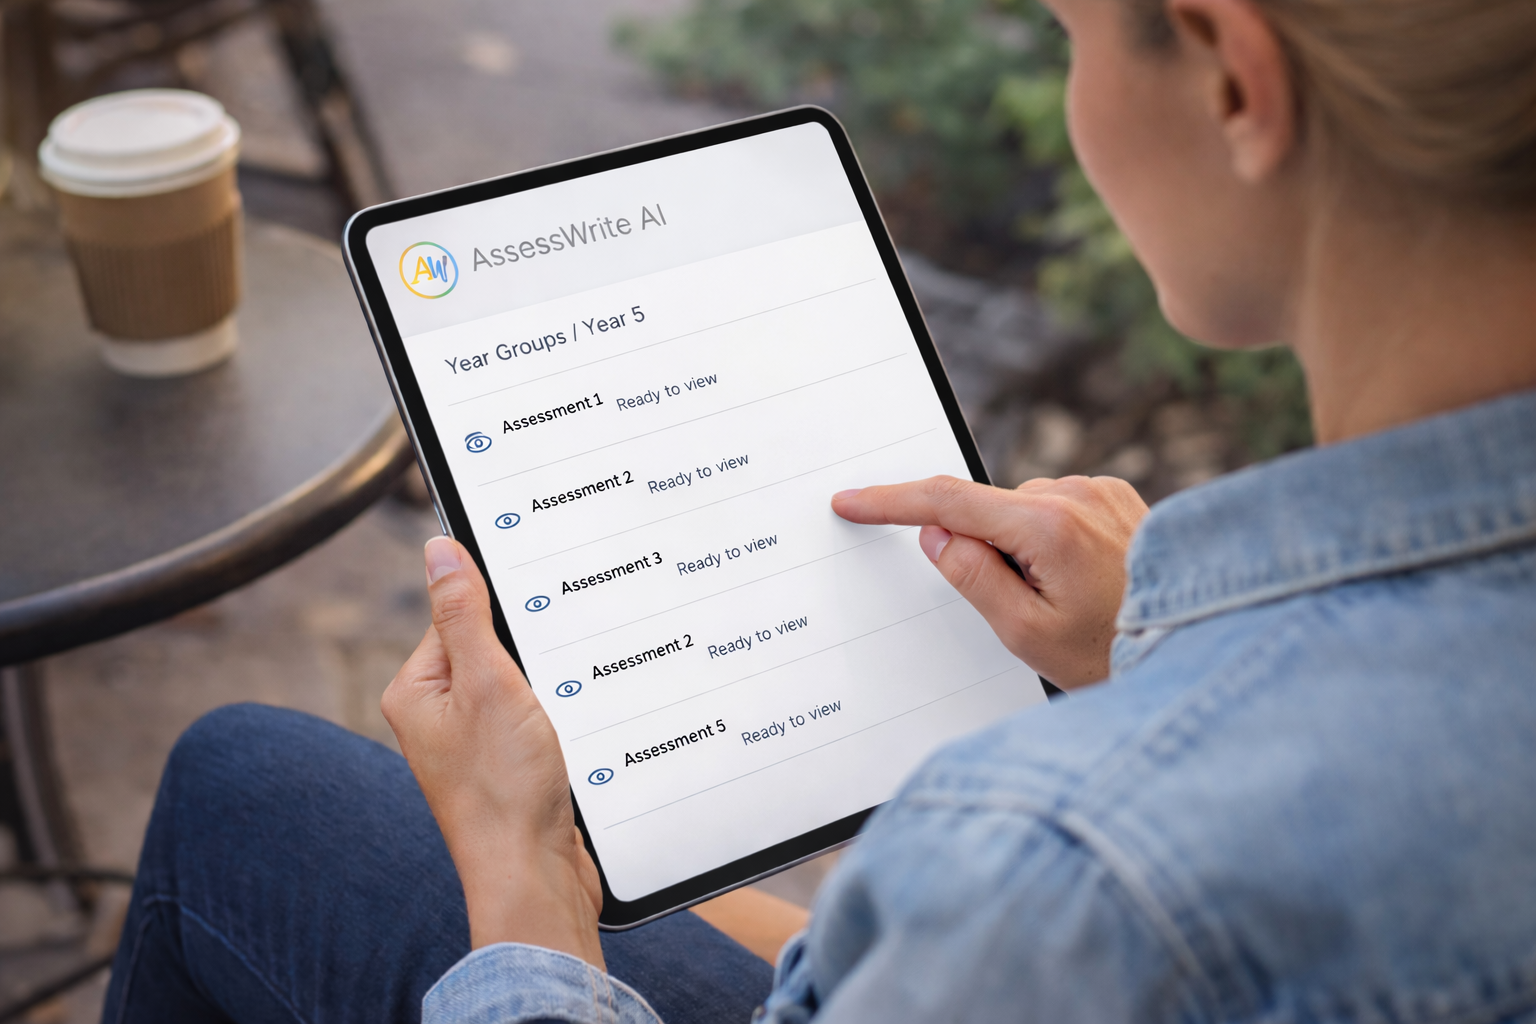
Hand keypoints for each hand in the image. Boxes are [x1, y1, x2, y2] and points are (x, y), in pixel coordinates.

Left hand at [383, 536, 604, 967]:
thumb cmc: (502, 790)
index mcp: (416, 691)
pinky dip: (559, 716)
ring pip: (520, 684)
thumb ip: (465, 613)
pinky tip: (575, 729)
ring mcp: (474, 744)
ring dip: (550, 686)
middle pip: (492, 647)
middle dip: (531, 651)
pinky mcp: (509, 766)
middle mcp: (438, 717)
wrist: (534, 876)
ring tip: (563, 707)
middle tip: (555, 667)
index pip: (456, 614)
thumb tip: (439, 549)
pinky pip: (537, 718)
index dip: (501, 607)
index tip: (540, 604)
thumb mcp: (488, 683)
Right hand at [832, 475, 1148, 687]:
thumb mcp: (1025, 633)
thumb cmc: (1113, 653)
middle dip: (985, 552)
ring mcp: (1100, 490)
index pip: (947, 501)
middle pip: (988, 512)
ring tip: (1070, 602)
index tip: (851, 501)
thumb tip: (935, 532)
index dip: (891, 502)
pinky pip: (1055, 509)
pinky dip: (1050, 539)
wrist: (1195, 647)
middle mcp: (1076, 493)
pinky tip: (1085, 580)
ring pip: (1021, 512)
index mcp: (1048, 526)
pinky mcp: (1117, 495)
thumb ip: (971, 576)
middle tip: (1030, 609)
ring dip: (1021, 548)